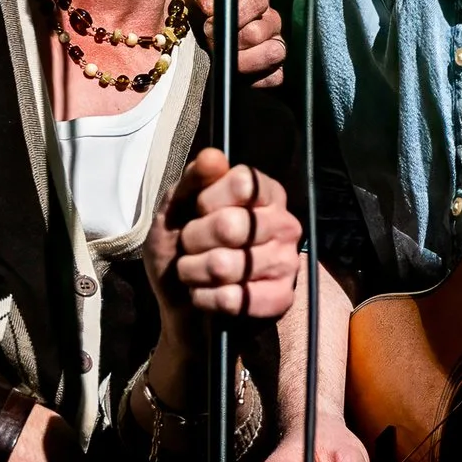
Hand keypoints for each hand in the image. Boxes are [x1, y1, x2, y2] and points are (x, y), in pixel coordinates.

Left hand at [146, 148, 303, 330]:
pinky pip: (234, 298)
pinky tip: (204, 294)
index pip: (241, 182)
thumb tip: (213, 156)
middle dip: (193, 239)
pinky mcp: (280, 297)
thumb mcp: (175, 210)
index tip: (197, 211)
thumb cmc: (180, 250)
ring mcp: (286, 262)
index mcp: (264, 194)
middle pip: (231, 224)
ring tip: (192, 272)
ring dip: (193, 271)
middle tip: (188, 246)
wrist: (181, 305)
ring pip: (227, 264)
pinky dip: (205, 298)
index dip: (207, 199)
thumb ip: (193, 180)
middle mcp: (284, 223)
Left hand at [189, 0, 284, 87]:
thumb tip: (209, 2)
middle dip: (231, 39)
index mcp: (254, 2)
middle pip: (260, 31)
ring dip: (243, 60)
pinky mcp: (274, 72)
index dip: (235, 10)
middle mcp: (269, 23)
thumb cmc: (201, 21)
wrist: (197, 49)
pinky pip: (274, 77)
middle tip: (211, 41)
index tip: (211, 18)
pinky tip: (236, 74)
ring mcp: (275, 47)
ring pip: (273, 53)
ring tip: (223, 59)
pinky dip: (255, 79)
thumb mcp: (197, 0)